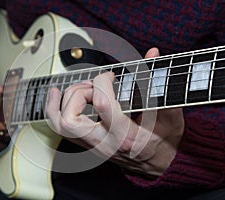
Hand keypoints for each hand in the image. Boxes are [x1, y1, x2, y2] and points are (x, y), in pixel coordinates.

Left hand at [46, 48, 183, 175]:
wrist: (157, 166)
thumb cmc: (164, 142)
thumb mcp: (169, 115)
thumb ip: (159, 83)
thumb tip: (152, 53)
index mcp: (126, 135)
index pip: (102, 104)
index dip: (102, 82)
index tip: (111, 76)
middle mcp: (104, 142)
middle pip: (71, 118)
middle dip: (78, 93)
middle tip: (93, 87)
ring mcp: (92, 145)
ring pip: (60, 125)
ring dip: (60, 101)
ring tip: (72, 88)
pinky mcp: (87, 144)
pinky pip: (60, 129)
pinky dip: (55, 110)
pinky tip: (58, 96)